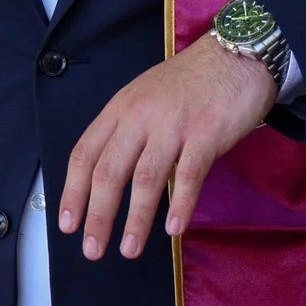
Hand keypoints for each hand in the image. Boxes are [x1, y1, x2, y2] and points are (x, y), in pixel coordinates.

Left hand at [58, 32, 278, 262]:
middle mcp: (141, 115)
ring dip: (135, 219)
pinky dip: (180, 204)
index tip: (68, 224)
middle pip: (109, 171)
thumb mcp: (145, 97)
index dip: (72, 192)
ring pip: (146, 178)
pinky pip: (190, 175)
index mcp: (120, 108)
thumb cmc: (191, 83)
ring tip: (129, 249)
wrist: (237, 55)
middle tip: (93, 250)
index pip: (85, 154)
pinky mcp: (207, 132)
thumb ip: (127, 132)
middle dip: (98, 215)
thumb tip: (108, 180)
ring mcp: (174, 124)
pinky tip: (174, 229)